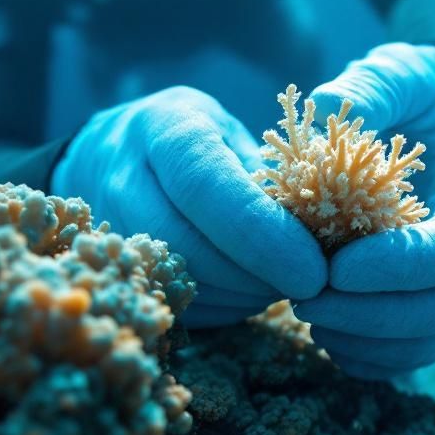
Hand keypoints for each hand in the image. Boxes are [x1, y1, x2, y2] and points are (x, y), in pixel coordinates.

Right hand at [52, 86, 326, 326]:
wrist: (115, 152)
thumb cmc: (199, 137)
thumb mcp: (237, 132)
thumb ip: (271, 175)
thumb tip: (321, 233)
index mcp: (164, 129)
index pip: (204, 187)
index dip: (261, 234)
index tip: (312, 269)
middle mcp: (124, 178)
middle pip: (187, 244)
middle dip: (257, 275)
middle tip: (311, 282)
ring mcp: (113, 230)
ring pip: (183, 283)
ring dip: (247, 294)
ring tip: (285, 278)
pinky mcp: (122, 269)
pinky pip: (179, 304)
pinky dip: (228, 305)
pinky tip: (253, 287)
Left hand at [297, 43, 434, 378]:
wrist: (434, 131)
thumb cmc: (416, 100)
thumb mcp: (397, 77)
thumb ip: (372, 88)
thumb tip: (329, 105)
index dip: (400, 267)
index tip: (337, 269)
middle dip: (373, 315)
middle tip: (304, 301)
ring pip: (429, 343)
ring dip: (366, 342)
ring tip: (306, 316)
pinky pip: (413, 356)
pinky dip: (369, 357)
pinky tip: (325, 336)